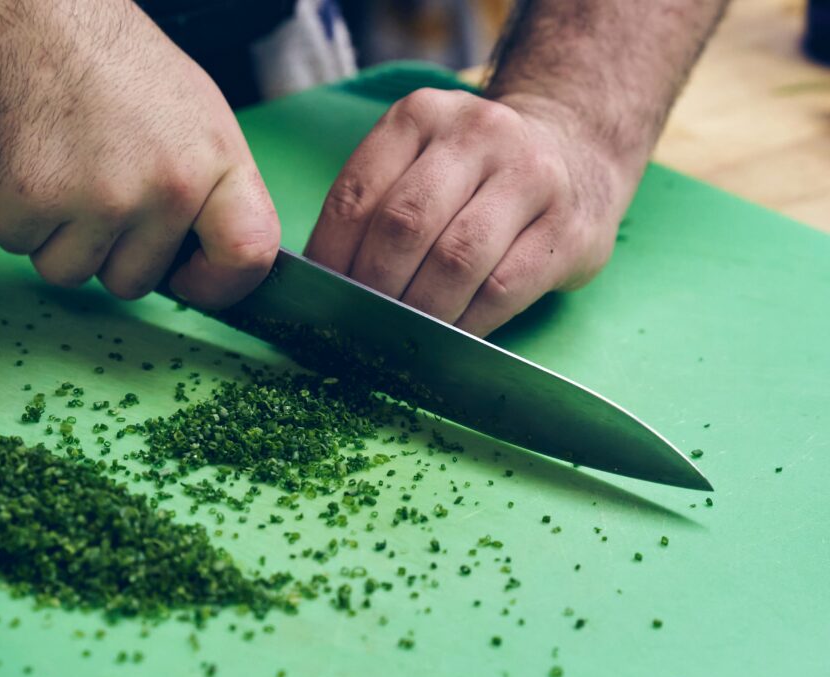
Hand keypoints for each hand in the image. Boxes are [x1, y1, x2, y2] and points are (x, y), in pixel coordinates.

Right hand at [0, 0, 278, 307]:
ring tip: (61, 166)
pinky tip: (27, 159)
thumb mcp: (195, 116)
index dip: (220, 285)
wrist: (28, 15)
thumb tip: (208, 258)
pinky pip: (18, 245)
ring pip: (71, 273)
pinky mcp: (32, 199)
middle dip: (107, 251)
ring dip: (55, 235)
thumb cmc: (109, 63)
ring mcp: (100, 198)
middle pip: (135, 282)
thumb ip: (210, 190)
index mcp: (217, 162)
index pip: (249, 254)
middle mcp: (168, 186)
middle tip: (94, 185)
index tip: (191, 280)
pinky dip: (12, 213)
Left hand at [305, 88, 636, 335]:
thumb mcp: (421, 162)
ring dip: (420, 312)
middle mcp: (478, 134)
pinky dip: (466, 324)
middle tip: (360, 325)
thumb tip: (322, 284)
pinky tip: (449, 339)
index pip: (357, 195)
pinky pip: (502, 289)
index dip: (331, 257)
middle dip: (374, 288)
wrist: (576, 156)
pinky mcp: (568, 229)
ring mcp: (531, 177)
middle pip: (405, 225)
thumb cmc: (476, 176)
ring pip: (455, 259)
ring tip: (402, 337)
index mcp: (421, 116)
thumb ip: (376, 206)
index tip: (321, 299)